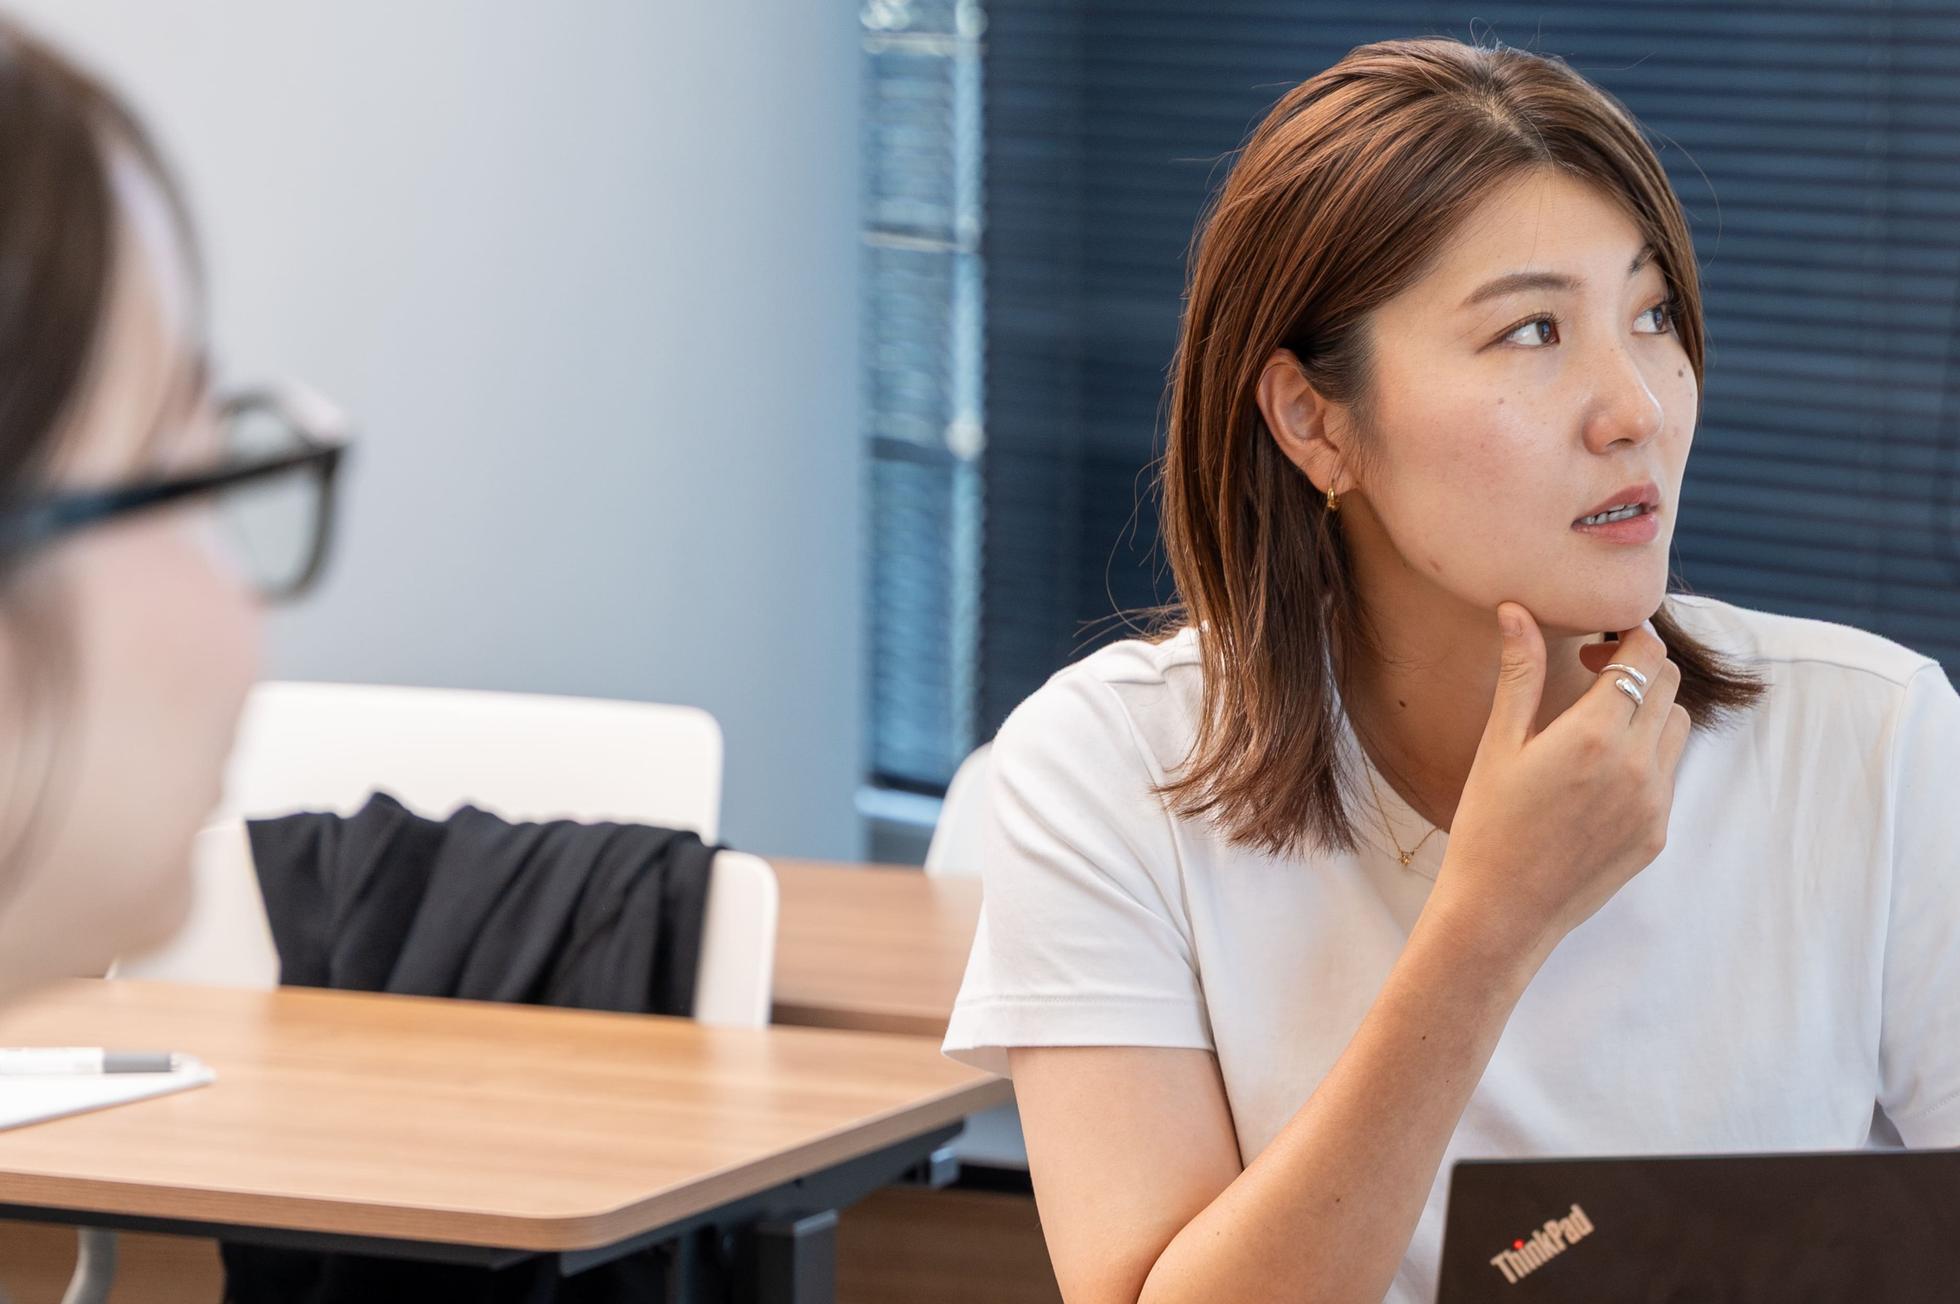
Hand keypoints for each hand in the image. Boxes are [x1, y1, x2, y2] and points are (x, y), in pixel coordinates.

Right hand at [1429, 602, 1691, 966]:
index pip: (1645, 655)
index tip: (1596, 645)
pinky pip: (1668, 775)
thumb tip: (1517, 610)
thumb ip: (1521, 673)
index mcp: (1595, 733)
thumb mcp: (1499, 744)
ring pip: (1677, 728)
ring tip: (1599, 725)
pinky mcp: (1658, 834)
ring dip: (1650, 711)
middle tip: (1594, 676)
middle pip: (1670, 684)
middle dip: (1640, 668)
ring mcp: (1655, 802)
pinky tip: (1597, 776)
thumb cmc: (1487, 825)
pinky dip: (1646, 757)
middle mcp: (1637, 764)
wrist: (1501, 912)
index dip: (1628, 636)